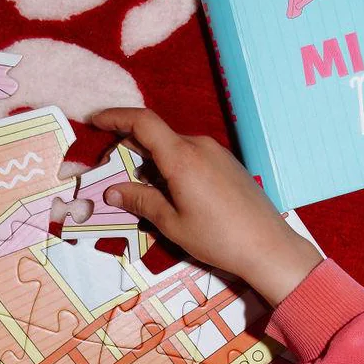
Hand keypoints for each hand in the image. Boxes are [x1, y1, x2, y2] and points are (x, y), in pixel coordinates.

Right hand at [92, 108, 321, 305]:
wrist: (268, 246)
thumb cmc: (217, 237)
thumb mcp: (172, 223)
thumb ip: (140, 201)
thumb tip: (112, 190)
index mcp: (182, 157)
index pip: (142, 122)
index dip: (114, 117)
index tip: (94, 121)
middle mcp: (199, 146)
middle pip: (155, 136)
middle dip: (128, 150)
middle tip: (111, 176)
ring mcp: (216, 153)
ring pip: (172, 148)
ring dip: (150, 163)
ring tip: (141, 194)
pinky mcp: (227, 164)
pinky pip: (190, 156)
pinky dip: (170, 167)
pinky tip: (169, 195)